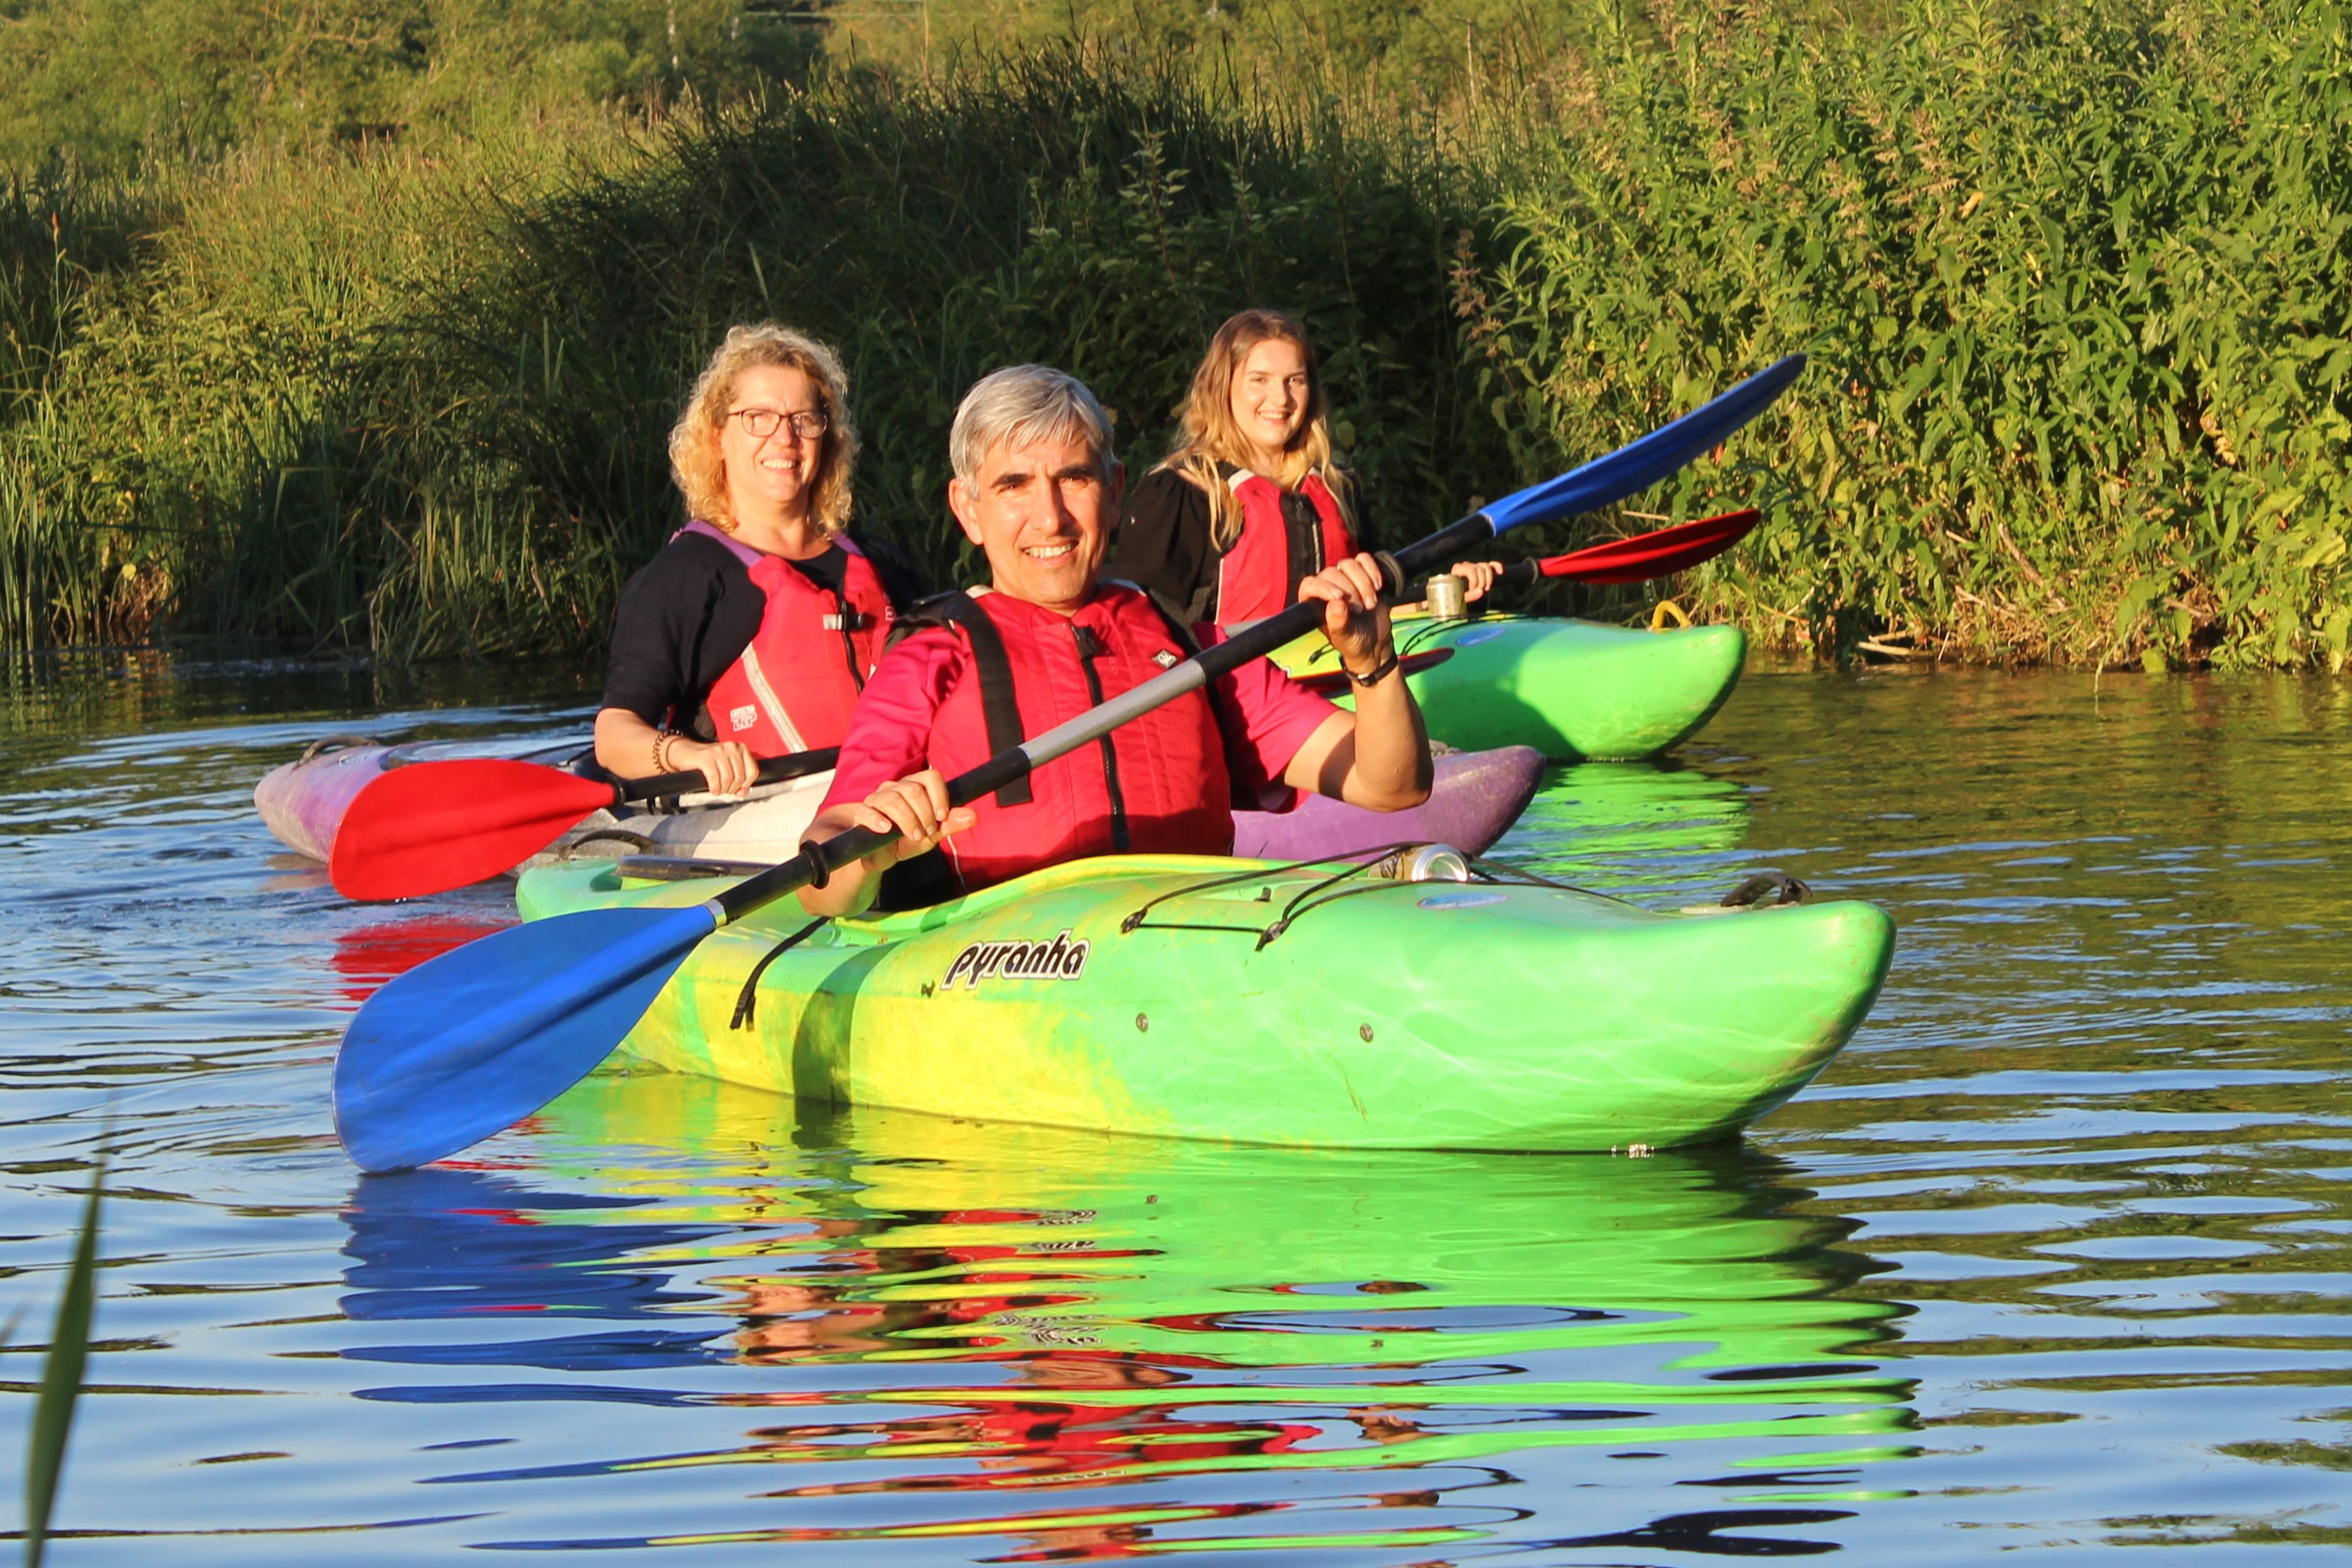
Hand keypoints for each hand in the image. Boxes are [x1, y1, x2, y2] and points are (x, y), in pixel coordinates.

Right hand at [674, 737, 758, 796]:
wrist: (685, 752)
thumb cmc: (708, 761)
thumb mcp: (727, 768)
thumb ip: (739, 779)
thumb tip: (743, 793)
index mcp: (740, 748)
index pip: (752, 770)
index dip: (747, 784)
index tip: (739, 790)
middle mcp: (731, 747)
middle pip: (740, 776)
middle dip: (732, 788)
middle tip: (725, 791)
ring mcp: (718, 751)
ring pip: (728, 778)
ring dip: (723, 789)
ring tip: (718, 790)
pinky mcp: (705, 757)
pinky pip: (714, 777)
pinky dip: (714, 787)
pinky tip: (713, 789)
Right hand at [839, 769, 975, 872]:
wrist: (879, 856)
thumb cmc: (906, 840)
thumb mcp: (931, 835)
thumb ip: (950, 824)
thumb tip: (973, 816)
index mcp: (915, 787)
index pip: (931, 776)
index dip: (940, 795)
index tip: (942, 817)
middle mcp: (895, 788)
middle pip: (913, 788)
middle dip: (925, 813)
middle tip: (928, 831)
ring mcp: (877, 798)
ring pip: (893, 798)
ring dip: (908, 820)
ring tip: (914, 836)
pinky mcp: (861, 813)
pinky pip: (867, 811)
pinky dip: (878, 820)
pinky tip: (886, 830)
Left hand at [1297, 552, 1393, 674]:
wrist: (1375, 640)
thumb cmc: (1353, 641)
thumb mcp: (1344, 637)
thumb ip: (1338, 623)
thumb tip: (1336, 604)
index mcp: (1314, 602)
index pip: (1310, 584)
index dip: (1324, 587)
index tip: (1340, 598)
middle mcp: (1326, 587)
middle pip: (1333, 573)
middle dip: (1351, 592)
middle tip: (1361, 611)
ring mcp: (1344, 578)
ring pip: (1349, 564)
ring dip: (1364, 583)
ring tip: (1370, 604)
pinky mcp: (1362, 573)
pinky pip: (1364, 559)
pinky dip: (1373, 570)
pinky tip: (1378, 587)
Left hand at [1451, 560, 1503, 602]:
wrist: (1455, 594)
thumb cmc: (1455, 595)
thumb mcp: (1459, 597)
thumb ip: (1469, 596)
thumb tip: (1481, 591)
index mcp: (1457, 569)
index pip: (1471, 570)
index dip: (1475, 581)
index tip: (1473, 589)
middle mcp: (1466, 565)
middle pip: (1479, 569)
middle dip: (1482, 582)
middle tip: (1480, 591)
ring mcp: (1474, 565)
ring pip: (1486, 566)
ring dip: (1489, 579)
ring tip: (1486, 589)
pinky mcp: (1481, 568)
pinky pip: (1491, 564)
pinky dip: (1497, 566)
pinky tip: (1500, 572)